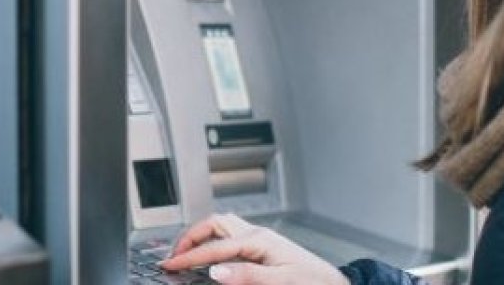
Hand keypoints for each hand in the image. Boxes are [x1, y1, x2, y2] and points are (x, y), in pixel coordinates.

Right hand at [160, 213, 347, 284]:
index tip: (169, 266)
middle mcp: (258, 235)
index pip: (214, 248)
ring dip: (203, 235)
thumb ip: (246, 275)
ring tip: (187, 253)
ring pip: (224, 227)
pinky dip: (215, 241)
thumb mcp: (279, 282)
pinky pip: (232, 236)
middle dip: (191, 236)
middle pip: (215, 224)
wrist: (334, 284)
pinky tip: (211, 255)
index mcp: (259, 240)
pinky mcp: (264, 246)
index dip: (188, 257)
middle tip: (174, 256)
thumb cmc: (312, 282)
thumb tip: (216, 270)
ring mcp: (261, 239)